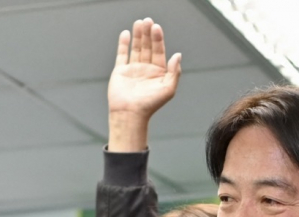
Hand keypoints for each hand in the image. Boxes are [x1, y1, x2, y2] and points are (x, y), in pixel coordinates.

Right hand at [107, 18, 180, 151]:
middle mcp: (146, 69)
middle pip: (148, 47)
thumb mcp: (168, 89)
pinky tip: (127, 33)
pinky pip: (122, 55)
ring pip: (136, 48)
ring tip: (139, 23)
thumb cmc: (150, 105)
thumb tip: (178, 55)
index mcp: (158, 73)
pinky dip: (124, 44)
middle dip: (148, 34)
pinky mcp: (120, 71)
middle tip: (148, 21)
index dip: (158, 39)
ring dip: (138, 35)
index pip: (159, 51)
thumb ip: (174, 72)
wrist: (130, 113)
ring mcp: (133, 69)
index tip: (156, 28)